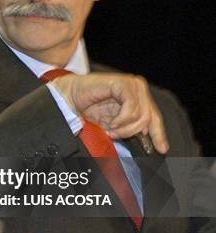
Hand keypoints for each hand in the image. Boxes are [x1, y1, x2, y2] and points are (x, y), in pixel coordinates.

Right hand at [52, 73, 167, 152]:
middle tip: (114, 134)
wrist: (70, 98)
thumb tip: (147, 142)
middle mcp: (138, 89)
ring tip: (110, 127)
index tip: (161, 149)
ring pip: (141, 115)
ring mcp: (132, 85)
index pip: (155, 117)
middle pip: (148, 118)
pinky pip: (131, 108)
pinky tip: (111, 122)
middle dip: (131, 132)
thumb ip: (130, 128)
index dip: (158, 134)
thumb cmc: (89, 109)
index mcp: (138, 98)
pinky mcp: (123, 83)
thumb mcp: (114, 124)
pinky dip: (121, 119)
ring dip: (123, 127)